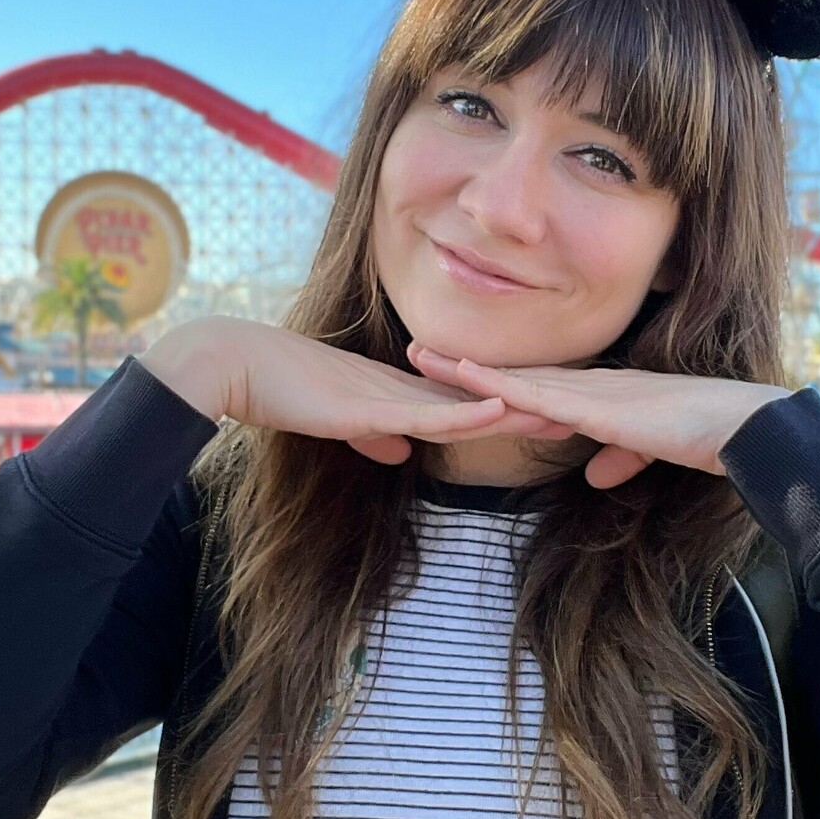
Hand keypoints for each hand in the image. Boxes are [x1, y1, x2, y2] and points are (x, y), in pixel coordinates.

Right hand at [137, 317, 582, 466]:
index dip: (510, 409)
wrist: (236, 366)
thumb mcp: (337, 421)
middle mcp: (404, 388)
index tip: (553, 414)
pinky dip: (466, 414)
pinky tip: (500, 410)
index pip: (466, 402)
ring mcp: (390, 394)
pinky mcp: (370, 406)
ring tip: (564, 412)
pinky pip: (428, 413)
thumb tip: (400, 452)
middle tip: (583, 412)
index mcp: (399, 392)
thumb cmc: (278, 392)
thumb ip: (373, 434)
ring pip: (466, 404)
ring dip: (514, 410)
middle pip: (479, 399)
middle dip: (529, 407)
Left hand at [404, 341, 792, 488]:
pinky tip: (465, 377)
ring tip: (419, 356)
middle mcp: (590, 385)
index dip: (494, 377)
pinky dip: (498, 386)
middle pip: (513, 373)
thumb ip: (623, 457)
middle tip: (415, 350)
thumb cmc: (708, 437)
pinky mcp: (598, 408)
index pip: (537, 384)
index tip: (453, 371)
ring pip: (514, 379)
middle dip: (463, 365)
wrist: (741, 428)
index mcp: (603, 394)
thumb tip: (597, 475)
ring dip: (464, 369)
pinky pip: (537, 396)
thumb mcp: (654, 450)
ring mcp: (591, 393)